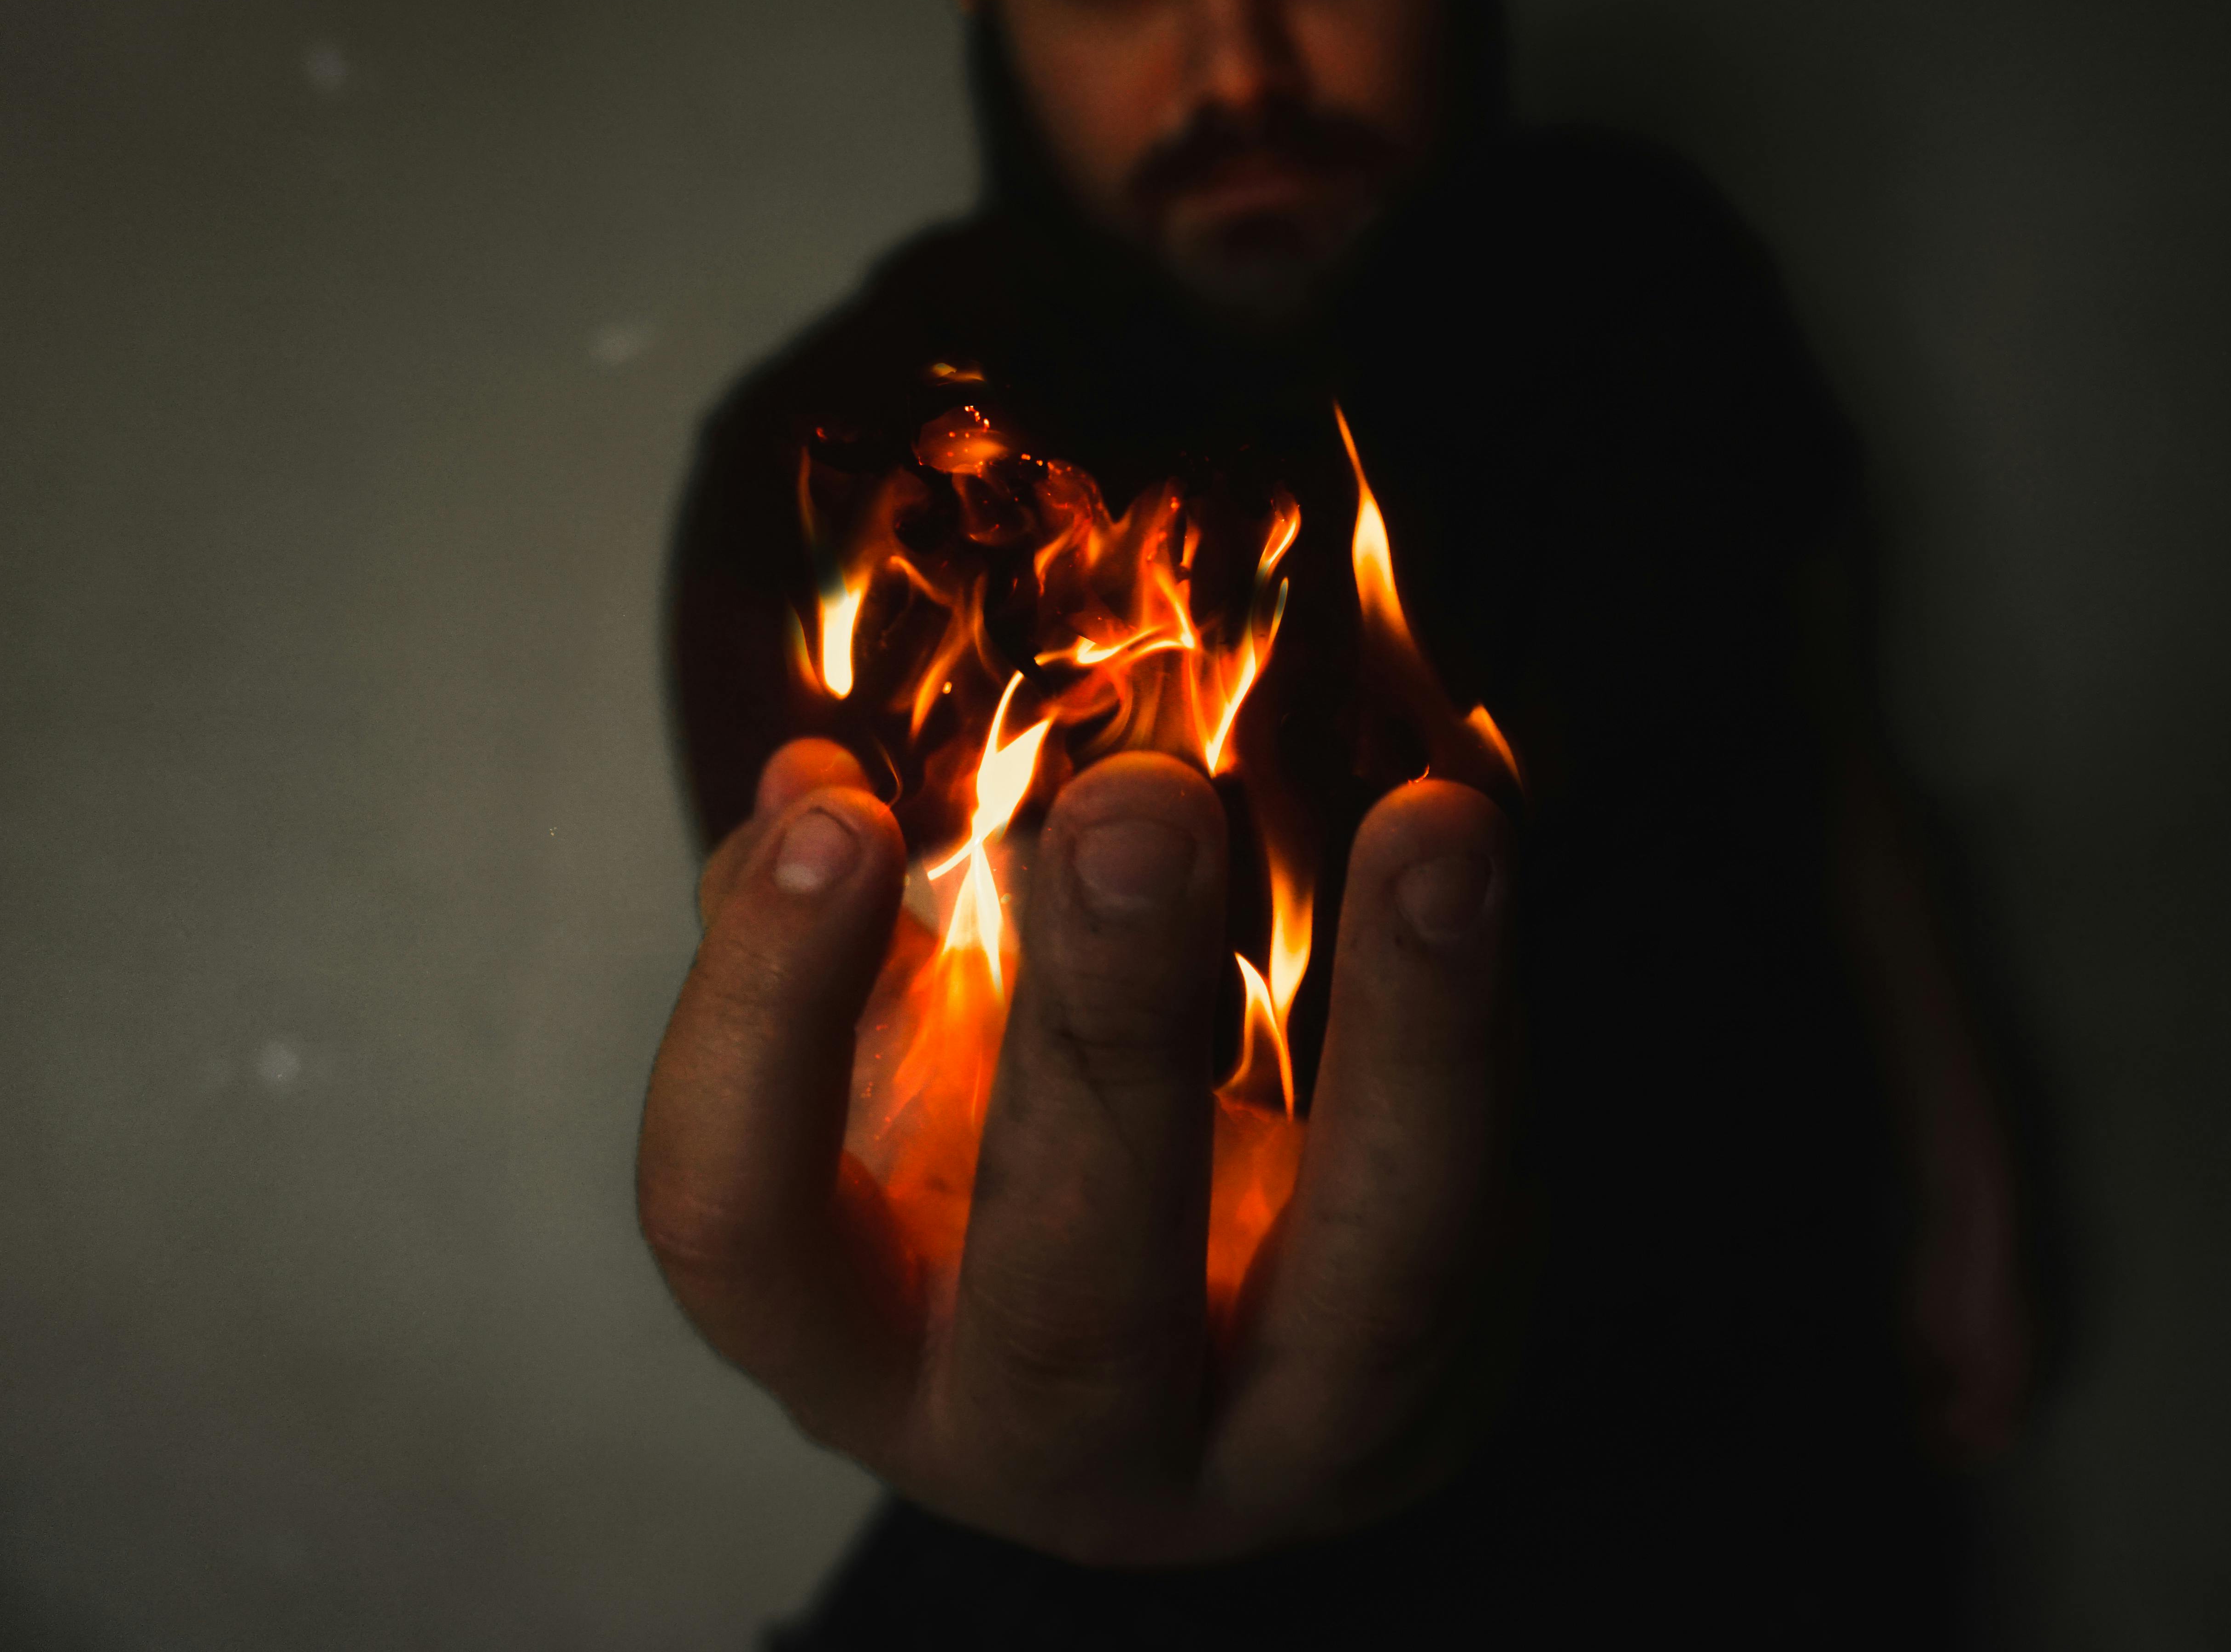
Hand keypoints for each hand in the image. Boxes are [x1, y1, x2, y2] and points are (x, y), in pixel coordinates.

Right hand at [638, 738, 1520, 1564]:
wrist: (1215, 1376)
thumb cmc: (1014, 1203)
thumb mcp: (896, 1107)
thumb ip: (850, 960)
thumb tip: (812, 786)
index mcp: (859, 1349)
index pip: (743, 1224)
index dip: (768, 1022)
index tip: (842, 820)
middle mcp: (1051, 1438)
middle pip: (1067, 1297)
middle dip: (1100, 1042)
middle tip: (1136, 809)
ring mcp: (1270, 1444)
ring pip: (1361, 1285)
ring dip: (1406, 1037)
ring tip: (1431, 823)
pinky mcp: (1432, 1389)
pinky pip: (1484, 1217)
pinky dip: (1487, 1028)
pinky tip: (1473, 851)